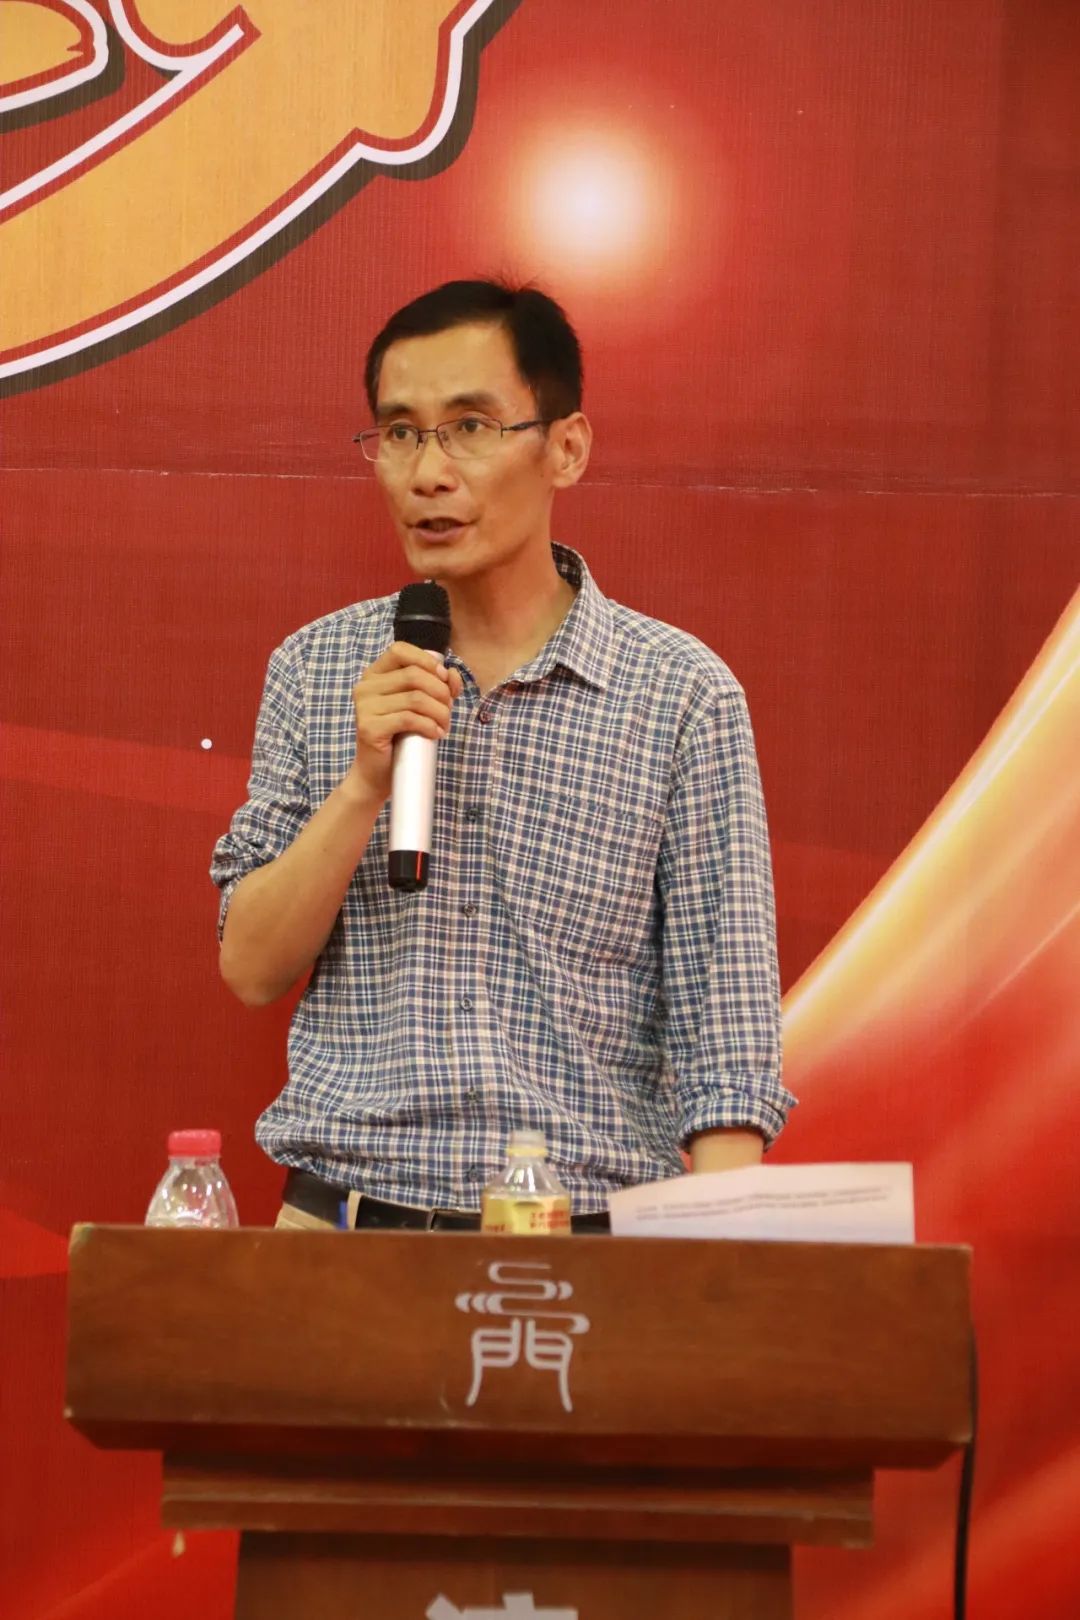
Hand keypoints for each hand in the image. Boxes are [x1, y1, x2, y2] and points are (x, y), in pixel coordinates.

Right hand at [346, 641, 463, 800]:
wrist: (377, 774)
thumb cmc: (400, 738)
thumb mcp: (419, 706)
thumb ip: (435, 685)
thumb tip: (452, 674)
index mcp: (374, 675)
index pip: (400, 650)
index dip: (426, 661)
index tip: (444, 678)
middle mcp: (365, 687)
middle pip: (414, 675)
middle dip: (440, 692)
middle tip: (447, 711)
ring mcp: (365, 707)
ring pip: (415, 698)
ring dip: (439, 712)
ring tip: (443, 725)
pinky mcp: (369, 727)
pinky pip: (409, 718)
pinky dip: (429, 726)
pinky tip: (435, 734)